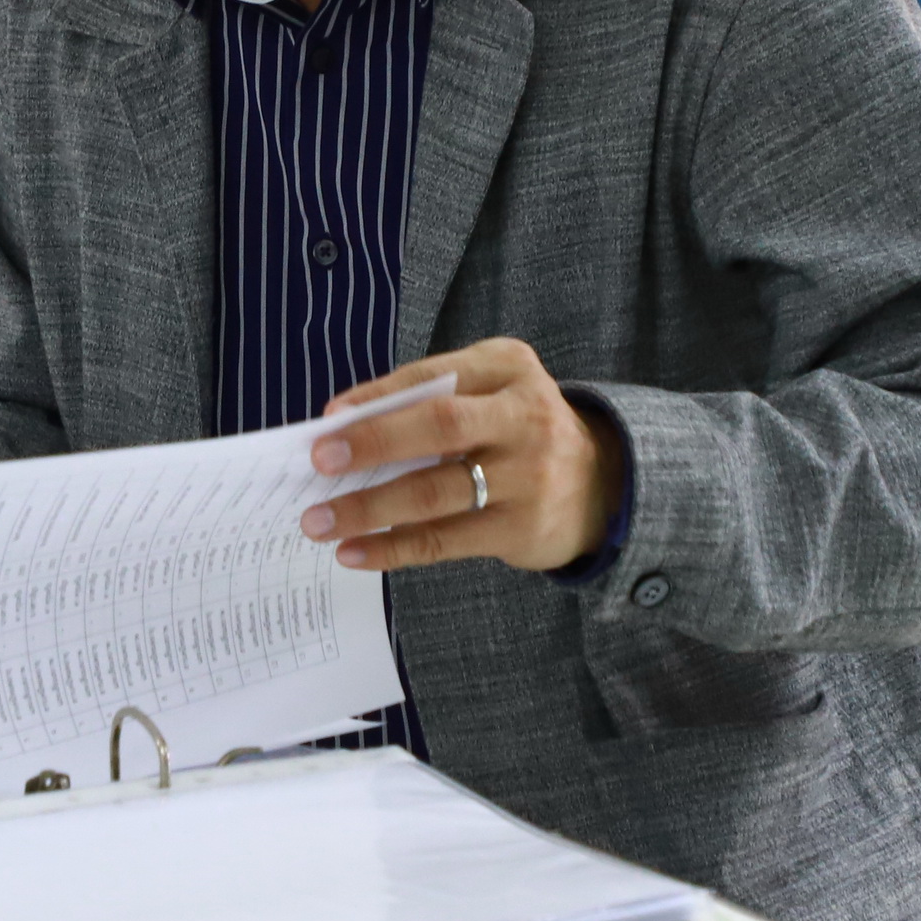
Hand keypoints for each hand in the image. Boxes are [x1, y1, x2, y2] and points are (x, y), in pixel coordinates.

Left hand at [300, 337, 625, 573]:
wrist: (602, 485)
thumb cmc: (517, 430)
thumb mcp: (492, 391)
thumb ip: (432, 397)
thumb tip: (345, 427)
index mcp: (508, 368)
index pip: (431, 377)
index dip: (376, 398)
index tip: (328, 419)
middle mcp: (524, 416)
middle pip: (439, 426)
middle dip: (373, 442)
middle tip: (319, 463)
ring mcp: (526, 475)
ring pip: (435, 492)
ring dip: (369, 507)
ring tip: (320, 520)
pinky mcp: (520, 528)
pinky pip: (444, 539)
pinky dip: (393, 548)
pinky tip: (355, 552)